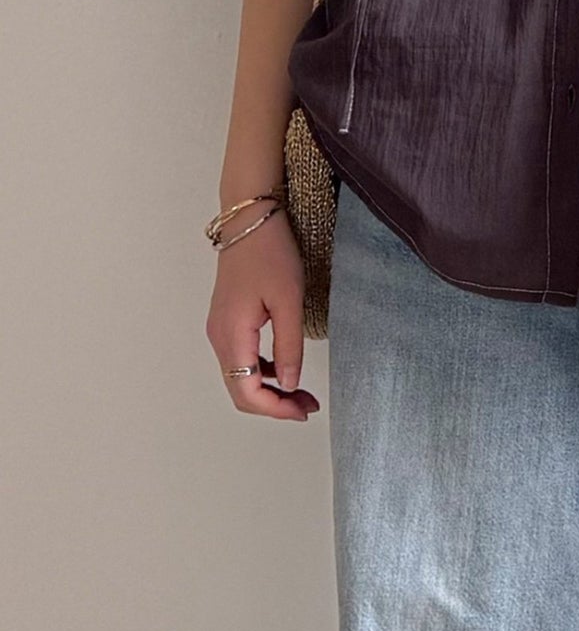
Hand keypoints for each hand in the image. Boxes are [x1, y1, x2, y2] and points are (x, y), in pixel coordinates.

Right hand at [205, 208, 320, 420]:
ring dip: (269, 389)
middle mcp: (219, 337)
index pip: (246, 393)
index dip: (275, 410)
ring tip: (301, 392)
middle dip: (274, 405)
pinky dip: (262, 371)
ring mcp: (220, 329)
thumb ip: (289, 346)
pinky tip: (285, 368)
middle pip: (240, 390)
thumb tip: (290, 385)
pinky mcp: (227, 320)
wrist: (249, 220)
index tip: (304, 411)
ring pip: (240, 376)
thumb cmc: (270, 254)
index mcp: (231, 336)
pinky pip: (241, 359)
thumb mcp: (289, 301)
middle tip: (307, 406)